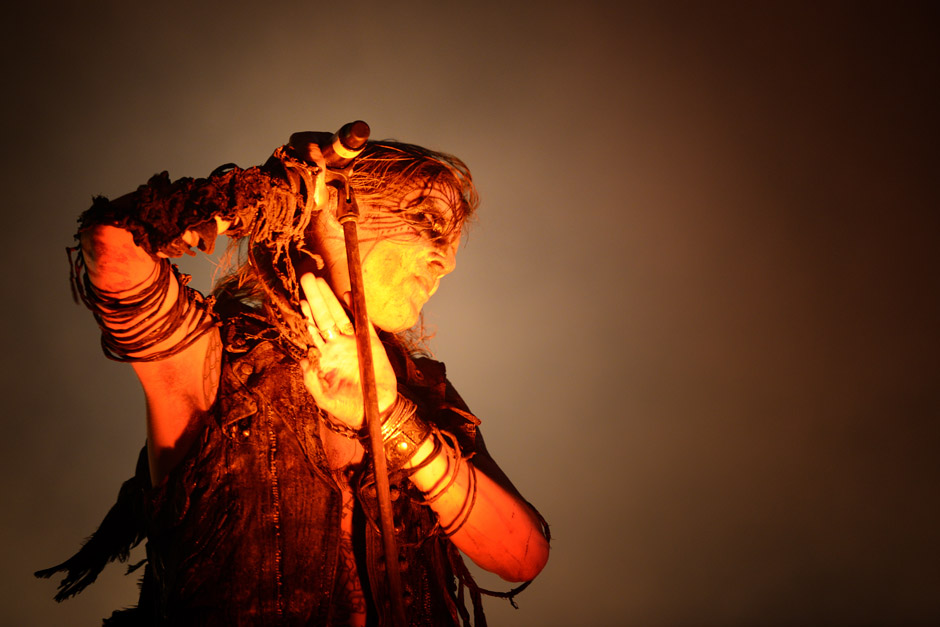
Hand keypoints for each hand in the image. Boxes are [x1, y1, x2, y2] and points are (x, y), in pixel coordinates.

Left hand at [297, 272, 397, 429]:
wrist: (375, 413)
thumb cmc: (347, 408)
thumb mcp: (322, 397)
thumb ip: (311, 378)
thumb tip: (304, 358)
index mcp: (326, 357)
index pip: (314, 331)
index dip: (307, 315)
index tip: (301, 299)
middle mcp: (338, 346)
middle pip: (325, 317)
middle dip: (316, 298)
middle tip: (308, 278)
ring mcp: (354, 343)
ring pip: (341, 315)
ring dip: (331, 299)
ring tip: (321, 282)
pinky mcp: (371, 345)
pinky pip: (363, 323)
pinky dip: (356, 310)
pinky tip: (349, 296)